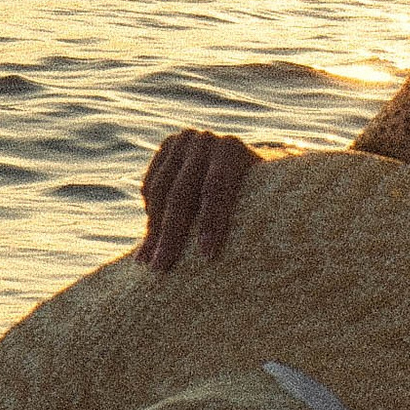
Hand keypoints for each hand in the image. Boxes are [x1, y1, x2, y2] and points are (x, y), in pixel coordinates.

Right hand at [139, 129, 257, 272]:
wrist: (244, 158)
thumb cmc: (261, 193)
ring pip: (160, 192)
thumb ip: (257, 217)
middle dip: (171, 235)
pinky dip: (150, 214)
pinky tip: (149, 241)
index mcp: (232, 150)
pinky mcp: (165, 149)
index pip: (216, 189)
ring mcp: (182, 142)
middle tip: (162, 268)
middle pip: (181, 194)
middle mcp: (205, 141)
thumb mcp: (264, 199)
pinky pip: (150, 186)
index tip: (206, 258)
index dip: (211, 223)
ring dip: (152, 231)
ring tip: (146, 262)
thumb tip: (259, 267)